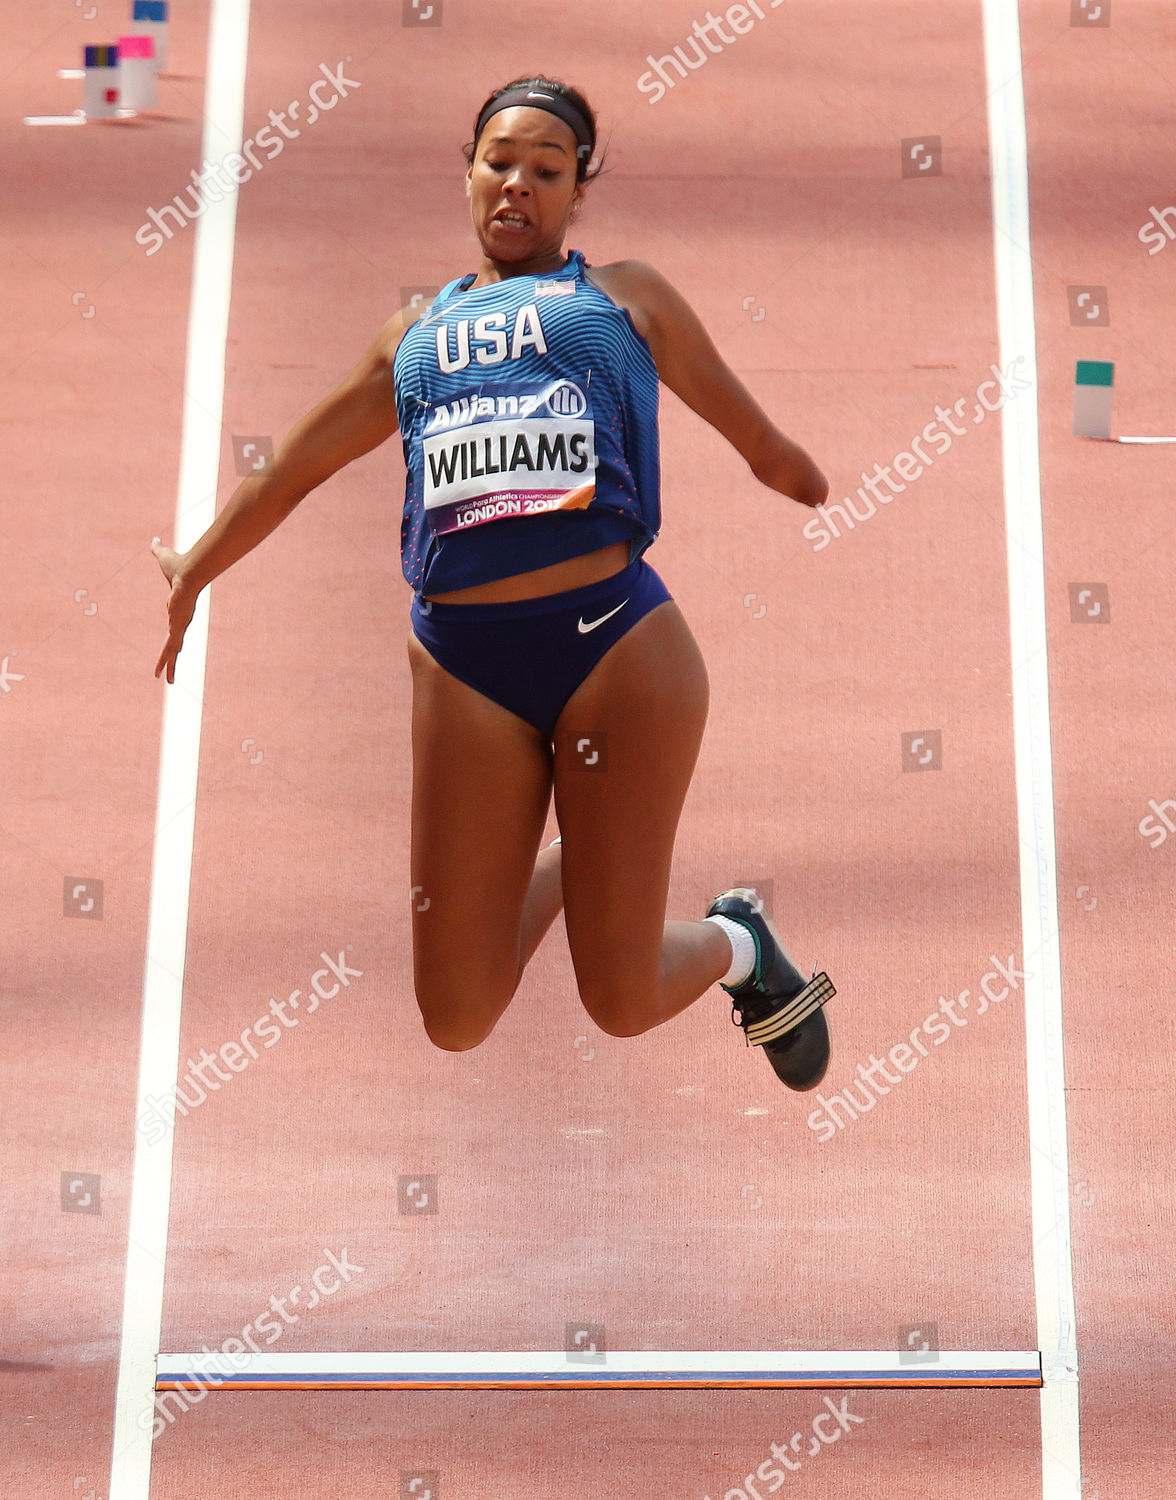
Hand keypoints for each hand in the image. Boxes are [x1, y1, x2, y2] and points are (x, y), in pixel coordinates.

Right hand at [152, 537, 201, 683]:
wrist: (190, 571)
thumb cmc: (179, 565)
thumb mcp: (164, 559)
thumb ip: (158, 550)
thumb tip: (155, 539)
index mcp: (177, 610)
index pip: (174, 627)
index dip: (173, 635)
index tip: (172, 643)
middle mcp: (180, 620)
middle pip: (174, 644)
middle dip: (171, 660)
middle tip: (170, 676)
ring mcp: (180, 624)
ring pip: (173, 650)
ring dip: (169, 666)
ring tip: (167, 682)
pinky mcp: (178, 626)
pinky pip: (171, 648)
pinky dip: (167, 661)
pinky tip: (164, 673)